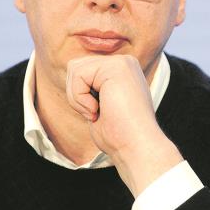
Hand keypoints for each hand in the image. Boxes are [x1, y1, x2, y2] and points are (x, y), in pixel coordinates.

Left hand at [66, 54, 183, 196]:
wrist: (136, 146)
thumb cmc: (118, 136)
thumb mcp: (100, 106)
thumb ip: (91, 87)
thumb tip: (73, 70)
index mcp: (121, 71)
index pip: (81, 71)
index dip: (79, 96)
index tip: (98, 114)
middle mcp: (124, 62)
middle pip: (75, 66)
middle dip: (75, 95)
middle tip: (95, 114)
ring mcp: (122, 62)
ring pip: (74, 69)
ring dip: (77, 97)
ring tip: (96, 112)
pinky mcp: (117, 66)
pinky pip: (78, 75)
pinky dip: (80, 98)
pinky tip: (97, 109)